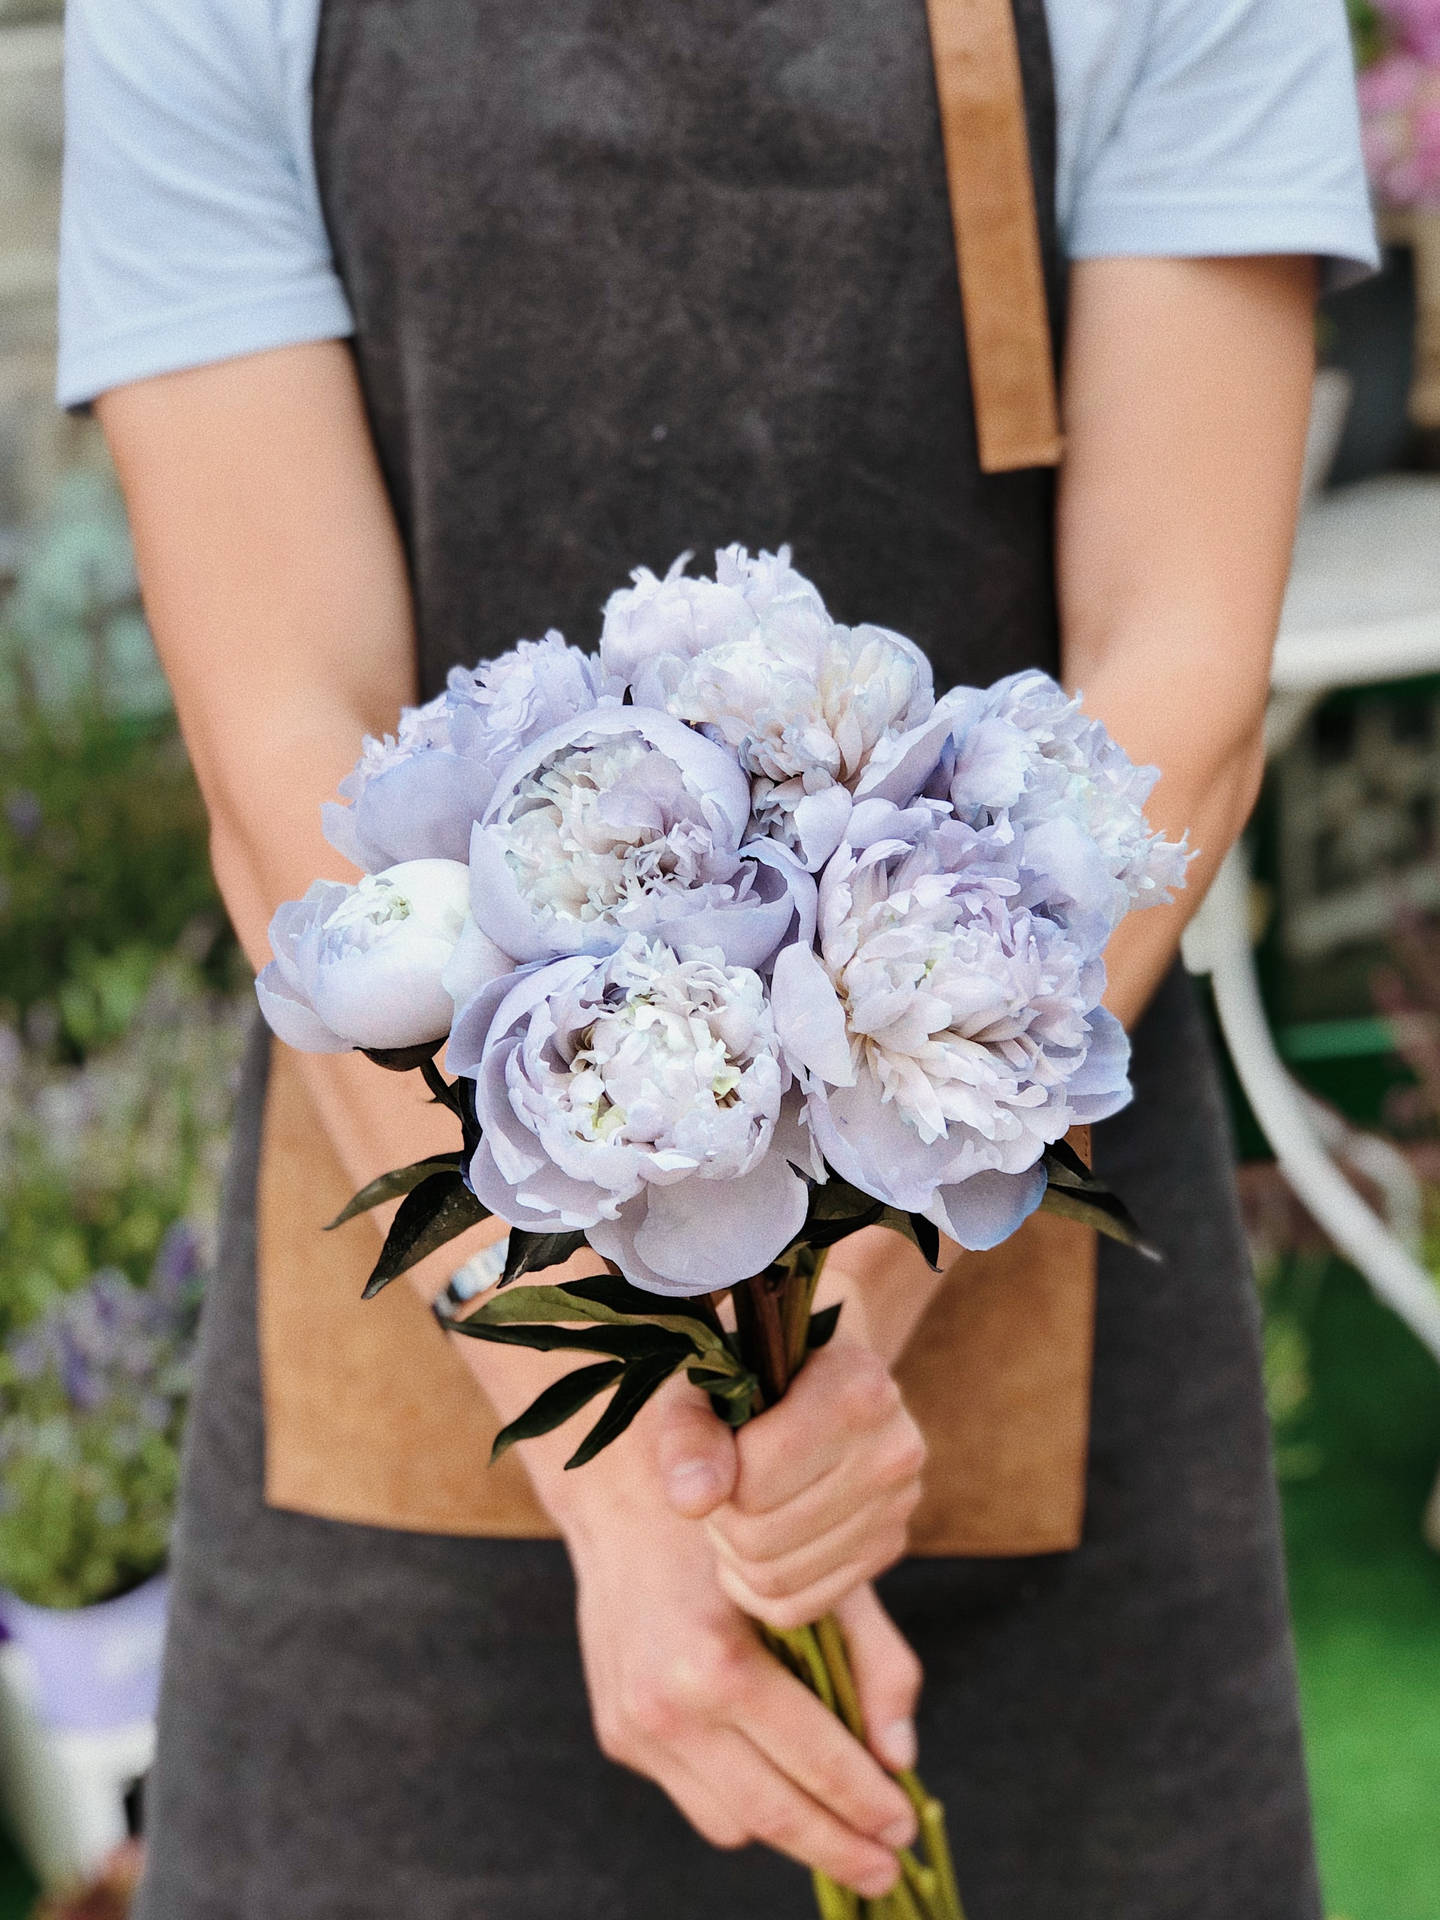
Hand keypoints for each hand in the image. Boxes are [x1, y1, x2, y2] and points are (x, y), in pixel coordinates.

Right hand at [567, 1478, 921, 1897]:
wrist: (625, 1502)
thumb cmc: (741, 1531)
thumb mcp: (820, 1575)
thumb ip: (876, 1662)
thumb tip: (901, 1760)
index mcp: (719, 1663)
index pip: (814, 1764)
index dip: (868, 1806)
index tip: (906, 1831)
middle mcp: (667, 1706)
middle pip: (772, 1816)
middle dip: (838, 1850)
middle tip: (888, 1868)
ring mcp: (634, 1728)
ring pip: (732, 1823)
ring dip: (789, 1829)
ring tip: (838, 1820)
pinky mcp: (618, 1735)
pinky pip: (695, 1797)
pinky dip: (740, 1797)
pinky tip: (772, 1768)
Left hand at [656, 1337, 926, 1630]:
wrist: (808, 1369)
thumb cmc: (744, 1368)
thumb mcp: (703, 1380)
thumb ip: (689, 1433)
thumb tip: (692, 1500)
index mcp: (858, 1387)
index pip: (757, 1480)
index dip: (716, 1471)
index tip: (719, 1440)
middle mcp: (894, 1448)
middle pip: (763, 1536)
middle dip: (722, 1516)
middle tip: (720, 1479)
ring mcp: (899, 1503)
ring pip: (778, 1579)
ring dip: (736, 1552)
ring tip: (739, 1502)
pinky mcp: (891, 1545)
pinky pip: (800, 1607)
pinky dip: (757, 1588)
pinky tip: (754, 1541)